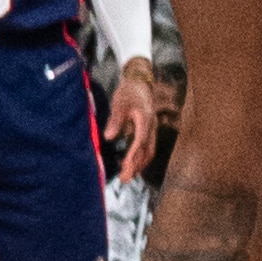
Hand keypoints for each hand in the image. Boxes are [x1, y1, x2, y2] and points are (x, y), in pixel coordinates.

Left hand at [106, 61, 160, 175]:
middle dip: (136, 165)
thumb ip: (115, 119)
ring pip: (150, 150)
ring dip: (140, 164)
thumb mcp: (119, 103)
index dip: (133, 156)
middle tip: (125, 179)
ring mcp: (152, 128)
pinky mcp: (150, 130)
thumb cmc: (128, 92)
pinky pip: (149, 147)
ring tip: (129, 175)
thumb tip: (108, 137)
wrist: (140, 82)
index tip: (125, 168)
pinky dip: (142, 158)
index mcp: (145, 119)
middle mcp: (151, 125)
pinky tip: (134, 164)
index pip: (140, 141)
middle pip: (147, 150)